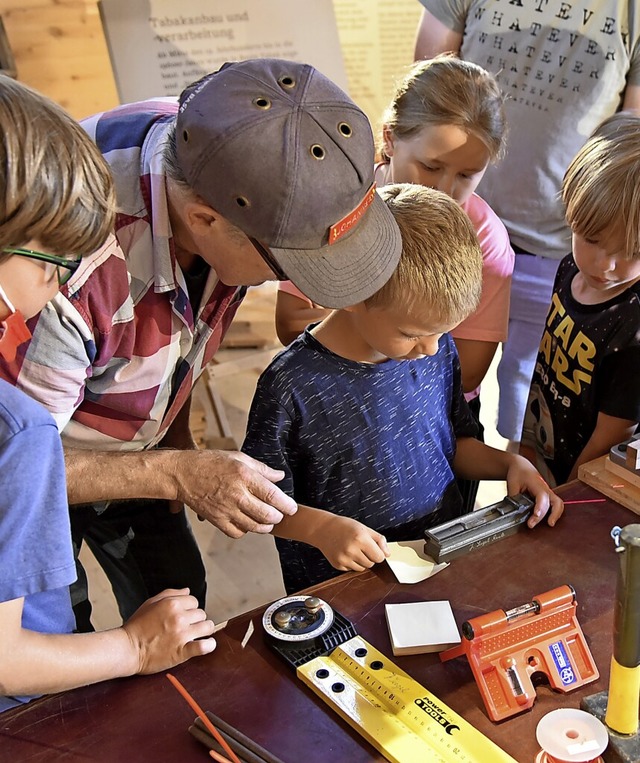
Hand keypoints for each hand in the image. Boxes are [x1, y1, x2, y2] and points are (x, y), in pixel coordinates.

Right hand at [123, 588, 215, 674]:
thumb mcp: (150, 603)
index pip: (194, 601)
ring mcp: (182, 634)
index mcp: (172, 604)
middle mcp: (179, 617)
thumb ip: (171, 594)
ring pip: (207, 626)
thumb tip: (187, 590)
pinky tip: (207, 644)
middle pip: (201, 613)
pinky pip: (204, 646)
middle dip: (195, 619)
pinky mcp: (182, 652)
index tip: (184, 616)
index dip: (189, 608)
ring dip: (203, 630)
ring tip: (196, 634)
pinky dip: (208, 645)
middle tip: (186, 627)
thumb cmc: (136, 627)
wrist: (126, 649)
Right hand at [174, 449, 297, 536]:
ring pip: (253, 527)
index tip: (292, 508)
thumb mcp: (239, 458)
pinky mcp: (216, 520)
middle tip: (279, 514)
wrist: (183, 473)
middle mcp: (236, 494)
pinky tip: (247, 522)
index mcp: (244, 476)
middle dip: (277, 517)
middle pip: (266, 515)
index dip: (286, 505)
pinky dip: (245, 531)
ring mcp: (225, 509)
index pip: (272, 495)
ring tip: (267, 521)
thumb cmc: (211, 462)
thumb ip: (262, 469)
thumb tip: (280, 476)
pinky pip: (237, 533)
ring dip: (264, 526)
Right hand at [314, 514, 389, 571]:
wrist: (323, 529)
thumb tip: (387, 554)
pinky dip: (351, 563)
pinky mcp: (337, 565)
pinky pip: (351, 569)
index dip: (378, 553)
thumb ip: (379, 540)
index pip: (379, 557)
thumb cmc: (344, 526)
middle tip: (361, 547)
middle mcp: (351, 549)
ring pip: (362, 569)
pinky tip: (345, 553)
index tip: (375, 549)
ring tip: (353, 549)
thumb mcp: (364, 528)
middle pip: (371, 564)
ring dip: (361, 561)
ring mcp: (343, 559)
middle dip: (369, 557)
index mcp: (360, 538)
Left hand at [505, 454, 563, 527]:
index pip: (542, 497)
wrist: (521, 466)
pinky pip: (555, 505)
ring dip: (556, 514)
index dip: (540, 508)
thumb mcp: (512, 484)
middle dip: (552, 514)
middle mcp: (545, 488)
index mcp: (537, 484)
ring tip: (550, 524)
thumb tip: (513, 511)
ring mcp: (547, 492)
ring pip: (558, 504)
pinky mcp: (547, 496)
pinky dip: (554, 513)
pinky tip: (548, 520)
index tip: (536, 516)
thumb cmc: (518, 472)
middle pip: (556, 502)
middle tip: (546, 524)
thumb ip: (514, 498)